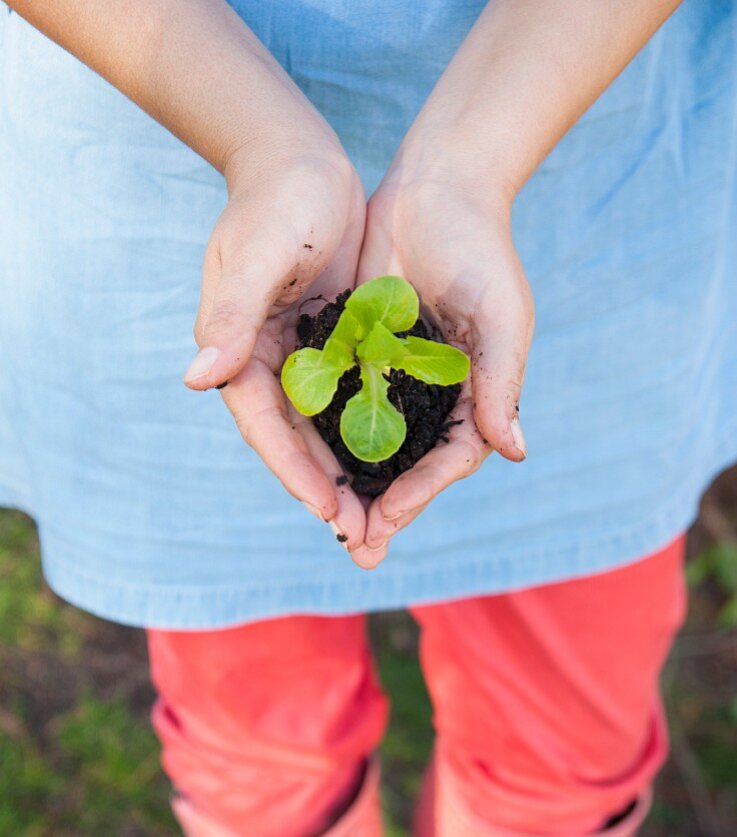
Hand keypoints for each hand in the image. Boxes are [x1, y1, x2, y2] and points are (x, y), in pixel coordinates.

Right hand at [186, 141, 367, 550]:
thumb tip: (197, 378)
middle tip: (364, 543)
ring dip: (353, 476)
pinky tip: (400, 466)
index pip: (265, 428)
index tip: (329, 512)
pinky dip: (371, 434)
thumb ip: (231, 317)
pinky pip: (353, 401)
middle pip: (297, 443)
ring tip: (383, 523)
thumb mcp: (255, 256)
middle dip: (329, 493)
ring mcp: (301, 357)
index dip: (295, 472)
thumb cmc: (275, 200)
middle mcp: (267, 364)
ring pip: (327, 431)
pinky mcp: (334, 345)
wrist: (302, 158)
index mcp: (239, 351)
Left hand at [350, 159, 533, 568]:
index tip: (388, 521)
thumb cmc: (481, 250)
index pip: (448, 460)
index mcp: (472, 395)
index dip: (420, 494)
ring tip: (327, 523)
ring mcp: (392, 376)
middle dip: (383, 509)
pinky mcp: (357, 351)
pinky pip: (337, 401)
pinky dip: (322, 433)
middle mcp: (432, 395)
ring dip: (349, 484)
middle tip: (357, 553)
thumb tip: (513, 451)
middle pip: (406, 465)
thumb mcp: (498, 318)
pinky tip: (299, 462)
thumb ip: (499, 383)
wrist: (436, 187)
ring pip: (367, 443)